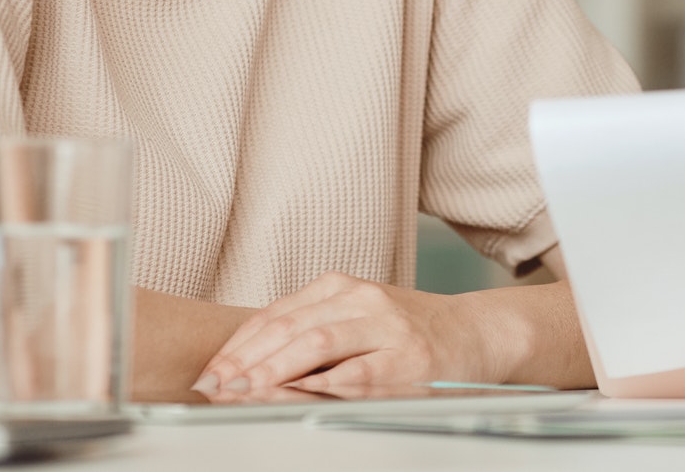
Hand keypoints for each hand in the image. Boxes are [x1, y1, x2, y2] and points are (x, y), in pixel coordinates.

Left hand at [192, 272, 495, 399]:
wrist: (474, 334)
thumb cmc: (407, 332)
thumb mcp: (356, 318)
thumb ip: (309, 331)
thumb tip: (244, 367)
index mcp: (342, 287)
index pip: (277, 315)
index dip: (238, 345)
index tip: (210, 372)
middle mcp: (363, 300)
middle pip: (291, 327)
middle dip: (247, 361)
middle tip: (216, 387)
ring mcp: (388, 327)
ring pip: (318, 344)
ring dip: (274, 372)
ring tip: (243, 393)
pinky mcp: (408, 359)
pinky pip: (357, 374)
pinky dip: (322, 386)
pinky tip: (296, 397)